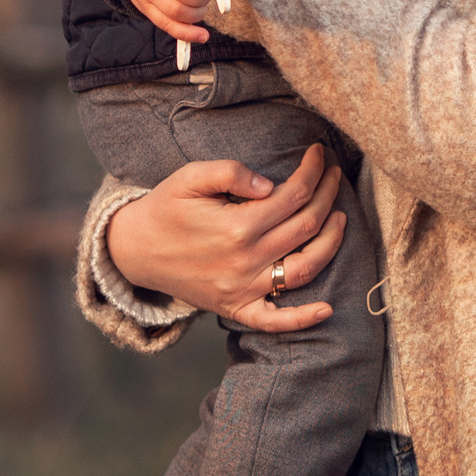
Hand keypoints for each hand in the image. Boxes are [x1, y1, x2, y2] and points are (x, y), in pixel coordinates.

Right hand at [107, 145, 347, 331]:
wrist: (135, 249)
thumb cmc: (165, 207)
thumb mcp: (189, 177)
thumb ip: (230, 172)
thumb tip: (270, 185)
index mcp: (237, 226)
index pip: (293, 195)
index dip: (312, 171)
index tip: (319, 154)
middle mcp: (245, 261)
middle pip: (306, 227)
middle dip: (327, 195)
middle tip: (334, 174)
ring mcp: (243, 289)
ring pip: (304, 269)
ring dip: (331, 242)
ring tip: (340, 216)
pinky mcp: (237, 308)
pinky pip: (276, 322)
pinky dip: (303, 319)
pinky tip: (327, 309)